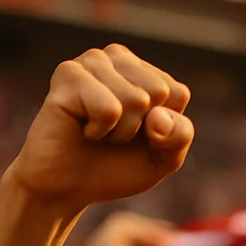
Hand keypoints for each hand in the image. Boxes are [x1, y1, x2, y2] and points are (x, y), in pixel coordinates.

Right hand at [4, 44, 193, 214]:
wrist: (66, 188)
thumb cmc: (115, 167)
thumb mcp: (163, 159)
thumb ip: (179, 136)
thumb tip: (158, 116)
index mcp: (143, 71)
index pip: (178, 94)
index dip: (164, 130)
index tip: (138, 137)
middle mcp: (116, 57)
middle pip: (160, 91)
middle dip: (141, 128)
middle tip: (113, 135)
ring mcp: (91, 62)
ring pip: (137, 99)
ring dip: (120, 132)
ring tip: (97, 132)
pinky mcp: (68, 74)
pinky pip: (109, 108)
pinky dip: (100, 130)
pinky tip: (82, 129)